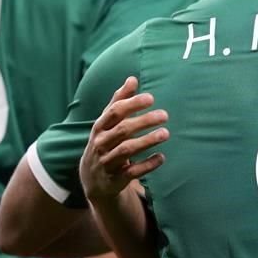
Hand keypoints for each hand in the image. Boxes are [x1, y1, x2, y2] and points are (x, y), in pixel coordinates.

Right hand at [79, 76, 169, 201]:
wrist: (92, 178)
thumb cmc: (104, 141)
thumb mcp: (108, 122)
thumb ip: (119, 100)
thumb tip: (132, 79)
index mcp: (100, 126)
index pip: (114, 112)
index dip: (132, 104)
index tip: (151, 98)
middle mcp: (101, 143)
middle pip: (122, 130)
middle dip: (143, 121)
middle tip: (164, 115)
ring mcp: (107, 162)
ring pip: (127, 150)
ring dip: (147, 141)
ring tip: (165, 133)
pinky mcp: (115, 178)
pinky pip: (132, 172)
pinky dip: (147, 164)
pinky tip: (162, 157)